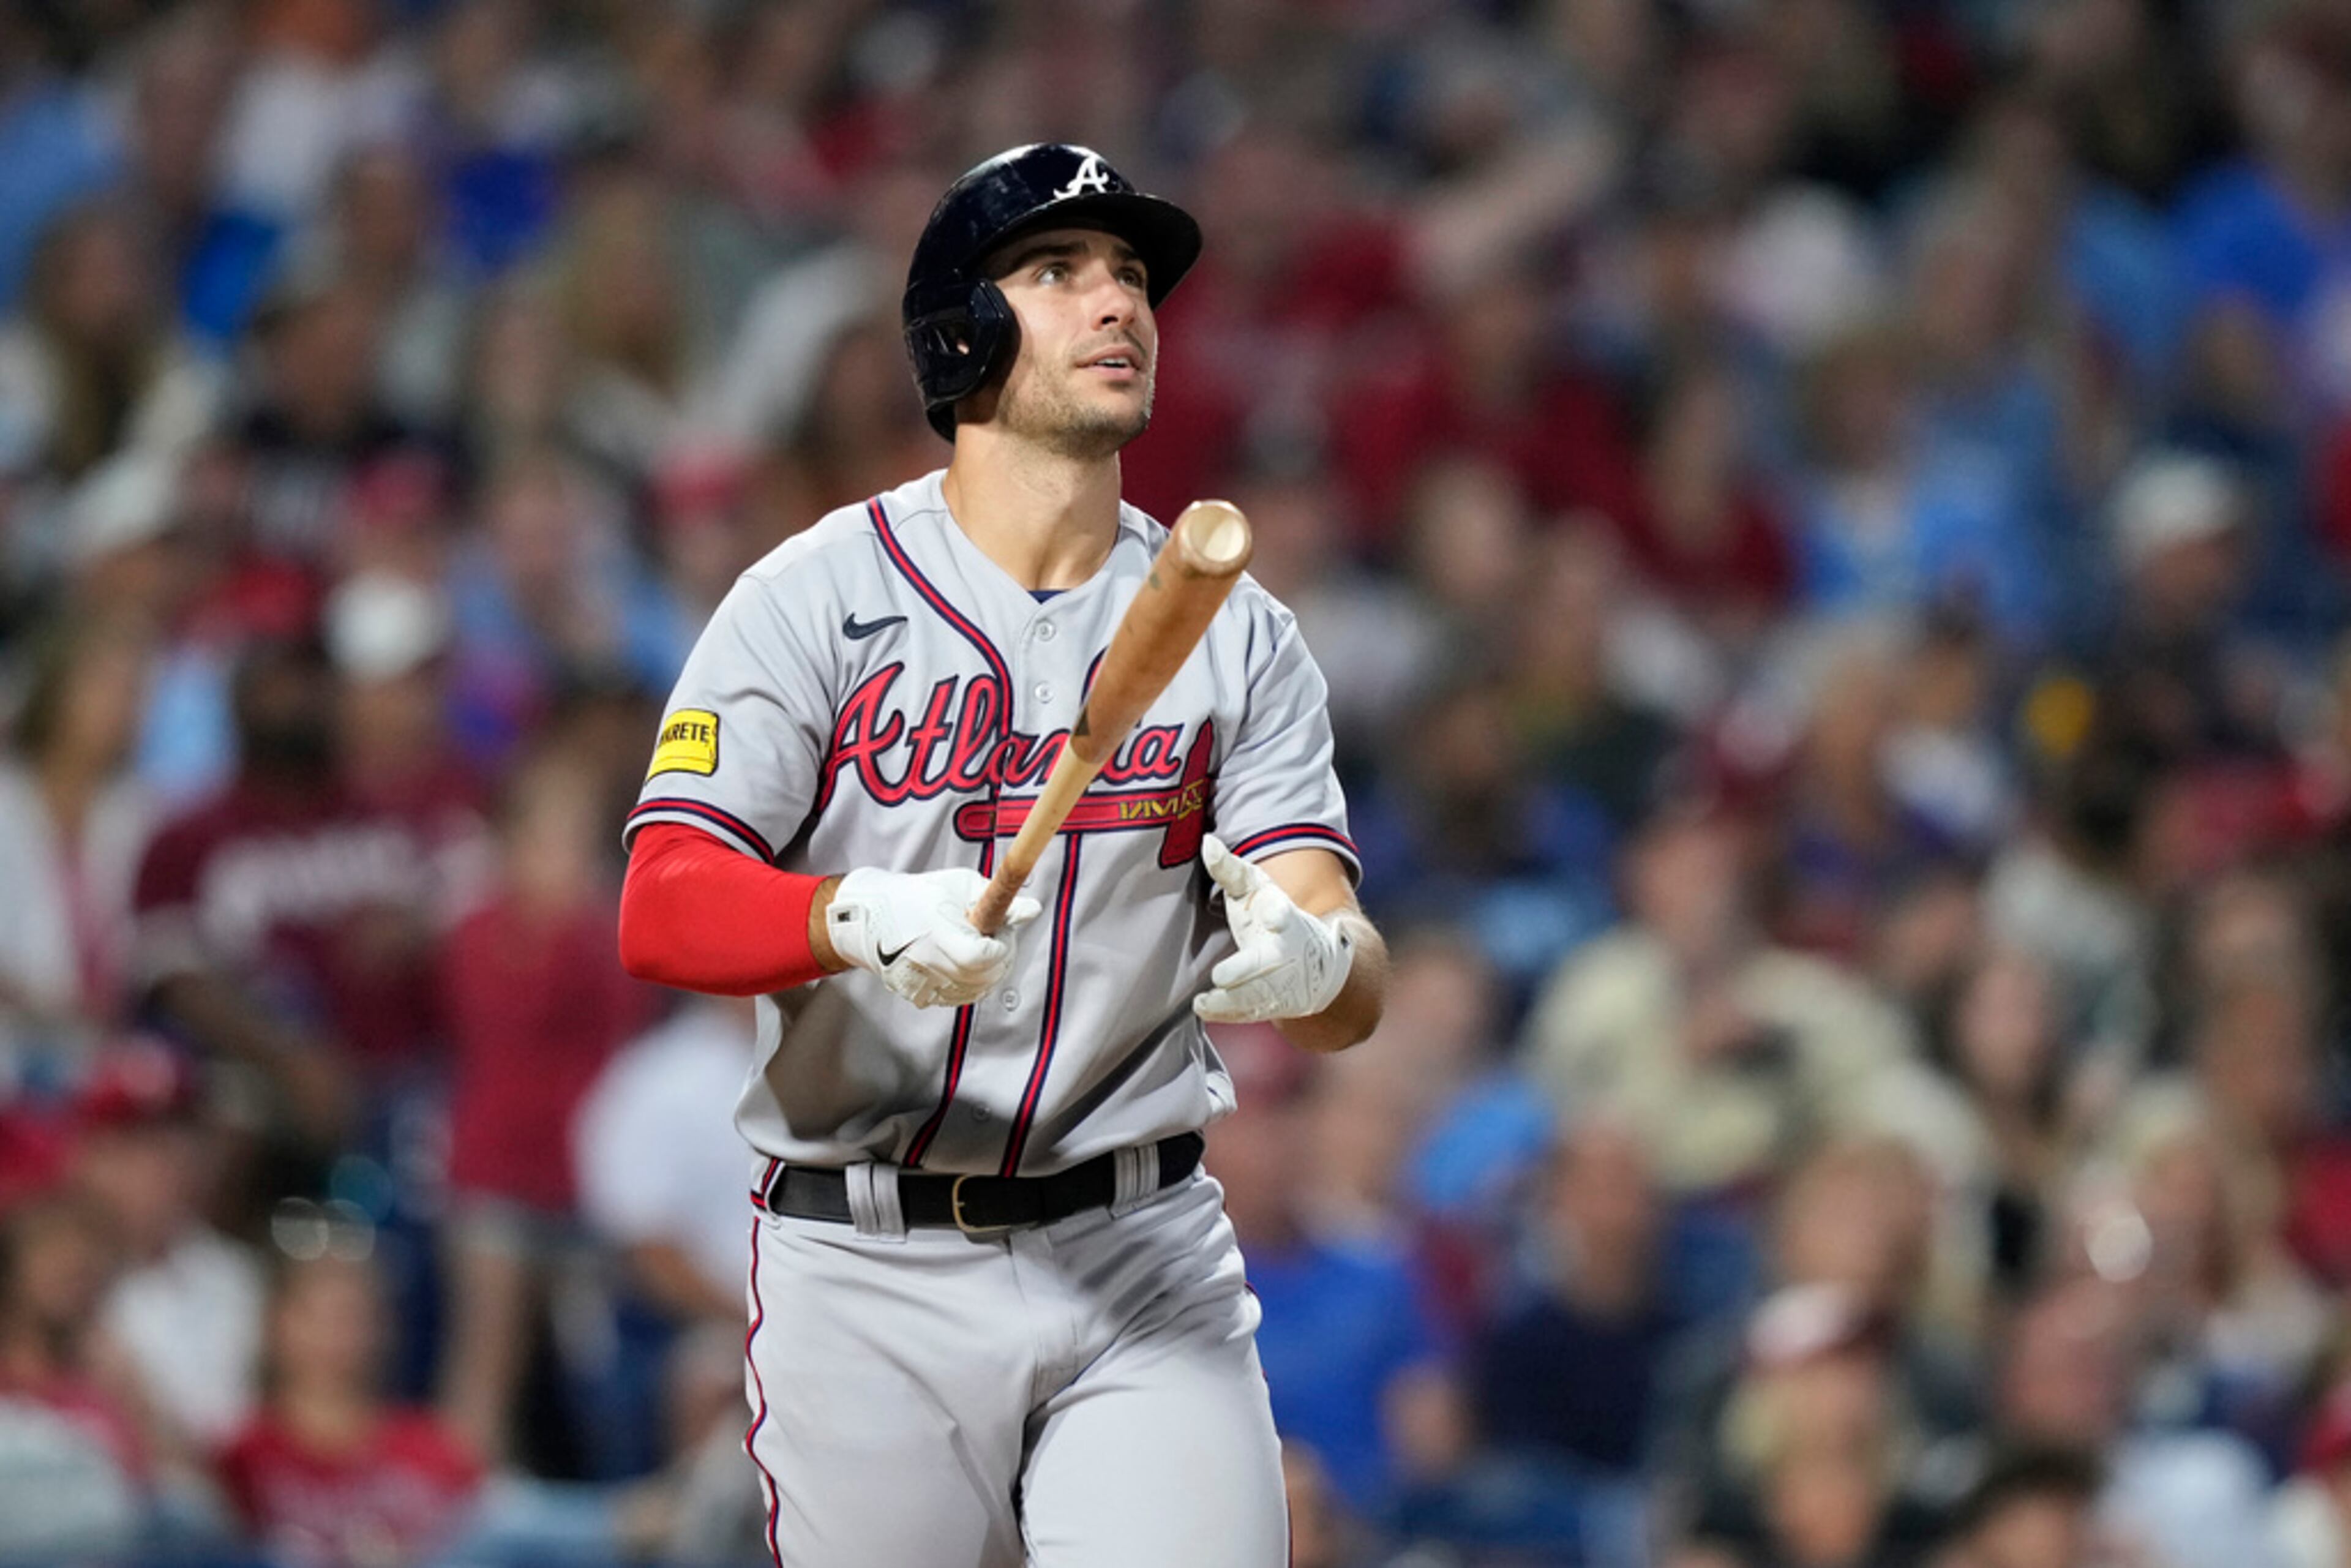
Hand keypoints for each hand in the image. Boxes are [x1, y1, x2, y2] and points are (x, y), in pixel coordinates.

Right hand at [825, 867, 1040, 1008]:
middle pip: (986, 976)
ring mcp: (923, 985)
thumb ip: (997, 897)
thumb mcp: (959, 884)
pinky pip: (961, 997)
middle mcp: (929, 964)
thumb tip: (1033, 910)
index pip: (985, 956)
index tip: (997, 928)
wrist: (871, 918)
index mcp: (939, 934)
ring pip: (978, 990)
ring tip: (973, 945)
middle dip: (999, 955)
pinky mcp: (921, 997)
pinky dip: (971, 982)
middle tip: (989, 934)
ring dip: (987, 970)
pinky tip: (961, 962)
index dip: (1001, 945)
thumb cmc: (917, 895)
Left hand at [1194, 834, 1353, 1023]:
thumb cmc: (1270, 916)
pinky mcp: (1272, 1004)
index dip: (1280, 915)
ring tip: (1205, 1001)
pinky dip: (1228, 1014)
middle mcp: (1285, 952)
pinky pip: (1251, 1012)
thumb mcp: (1255, 888)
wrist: (1313, 962)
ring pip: (1259, 994)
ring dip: (1233, 1001)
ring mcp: (1281, 982)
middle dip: (1248, 970)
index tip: (1273, 917)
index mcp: (1284, 918)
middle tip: (1223, 975)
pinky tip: (1205, 1010)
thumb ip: (1230, 870)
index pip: (1285, 914)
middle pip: (1269, 962)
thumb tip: (1207, 843)